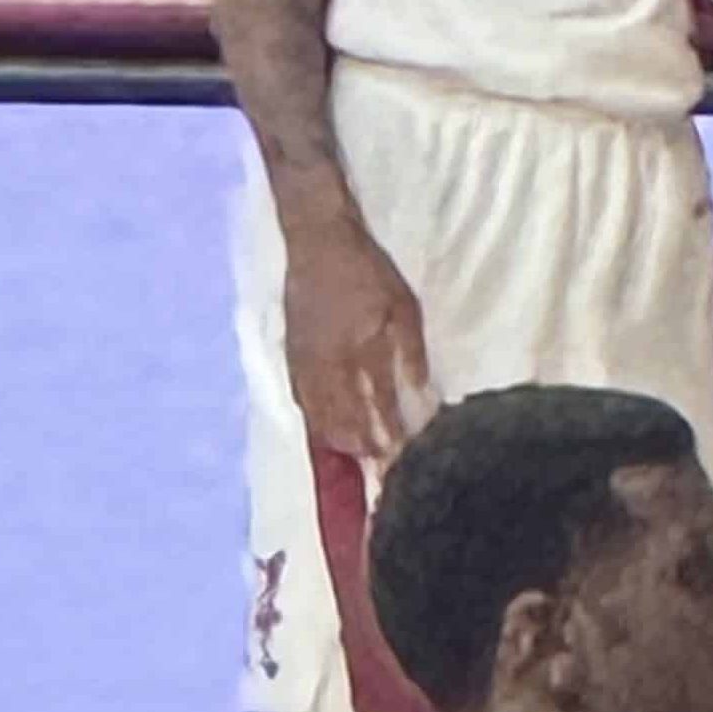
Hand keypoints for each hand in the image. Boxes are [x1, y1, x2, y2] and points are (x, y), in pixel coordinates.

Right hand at [281, 212, 435, 460]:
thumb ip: (412, 351)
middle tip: (384, 469)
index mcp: (361, 350)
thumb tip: (421, 392)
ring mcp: (306, 364)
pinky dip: (318, 424)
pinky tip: (329, 436)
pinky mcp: (291, 358)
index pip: (380, 406)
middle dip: (368, 448)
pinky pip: (303, 403)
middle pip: (349, 420)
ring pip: (323, 417)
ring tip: (361, 460)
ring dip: (343, 442)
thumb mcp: (403, 304)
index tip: (405, 459)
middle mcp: (330, 365)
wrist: (317, 242)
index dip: (392, 436)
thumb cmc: (368, 269)